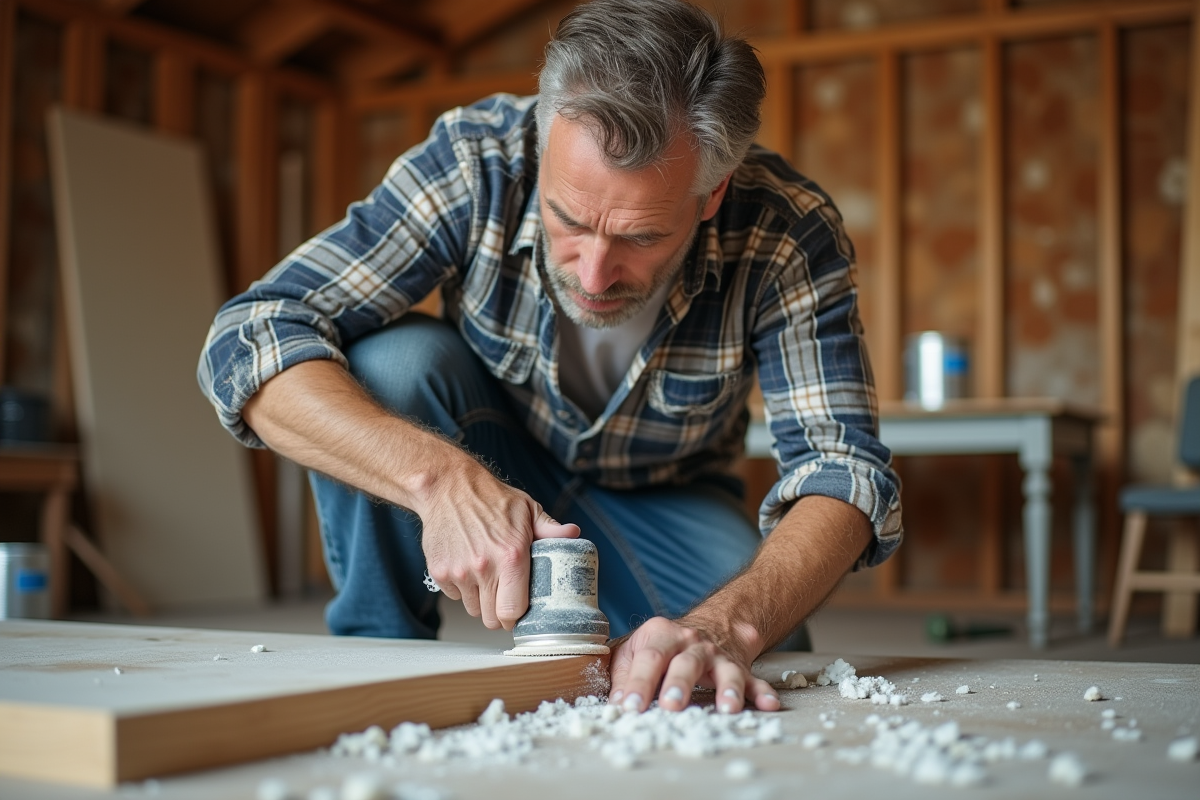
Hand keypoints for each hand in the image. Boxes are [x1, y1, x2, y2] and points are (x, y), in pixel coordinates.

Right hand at [418, 458, 578, 630]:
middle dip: (499, 612)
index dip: (517, 617)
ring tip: (486, 576)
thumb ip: (550, 529)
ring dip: (480, 599)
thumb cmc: (490, 498)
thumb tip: (573, 535)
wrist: (449, 487)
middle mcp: (484, 567)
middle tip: (503, 595)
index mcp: (511, 556)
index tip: (519, 611)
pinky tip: (468, 566)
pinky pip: (454, 595)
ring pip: (472, 609)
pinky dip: (461, 588)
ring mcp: (459, 571)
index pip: (512, 612)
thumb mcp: (527, 510)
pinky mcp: (440, 571)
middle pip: (491, 619)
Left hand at [607, 617, 779, 713]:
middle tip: (670, 705)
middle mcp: (692, 643)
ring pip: (724, 670)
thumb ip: (623, 675)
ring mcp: (718, 656)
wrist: (712, 623)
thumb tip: (618, 704)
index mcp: (661, 635)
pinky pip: (754, 680)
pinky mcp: (740, 668)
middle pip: (686, 662)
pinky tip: (768, 705)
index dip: (638, 683)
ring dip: (726, 689)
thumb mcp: (636, 650)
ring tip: (727, 708)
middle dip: (679, 684)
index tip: (629, 707)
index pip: (648, 658)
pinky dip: (762, 693)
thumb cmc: (664, 645)